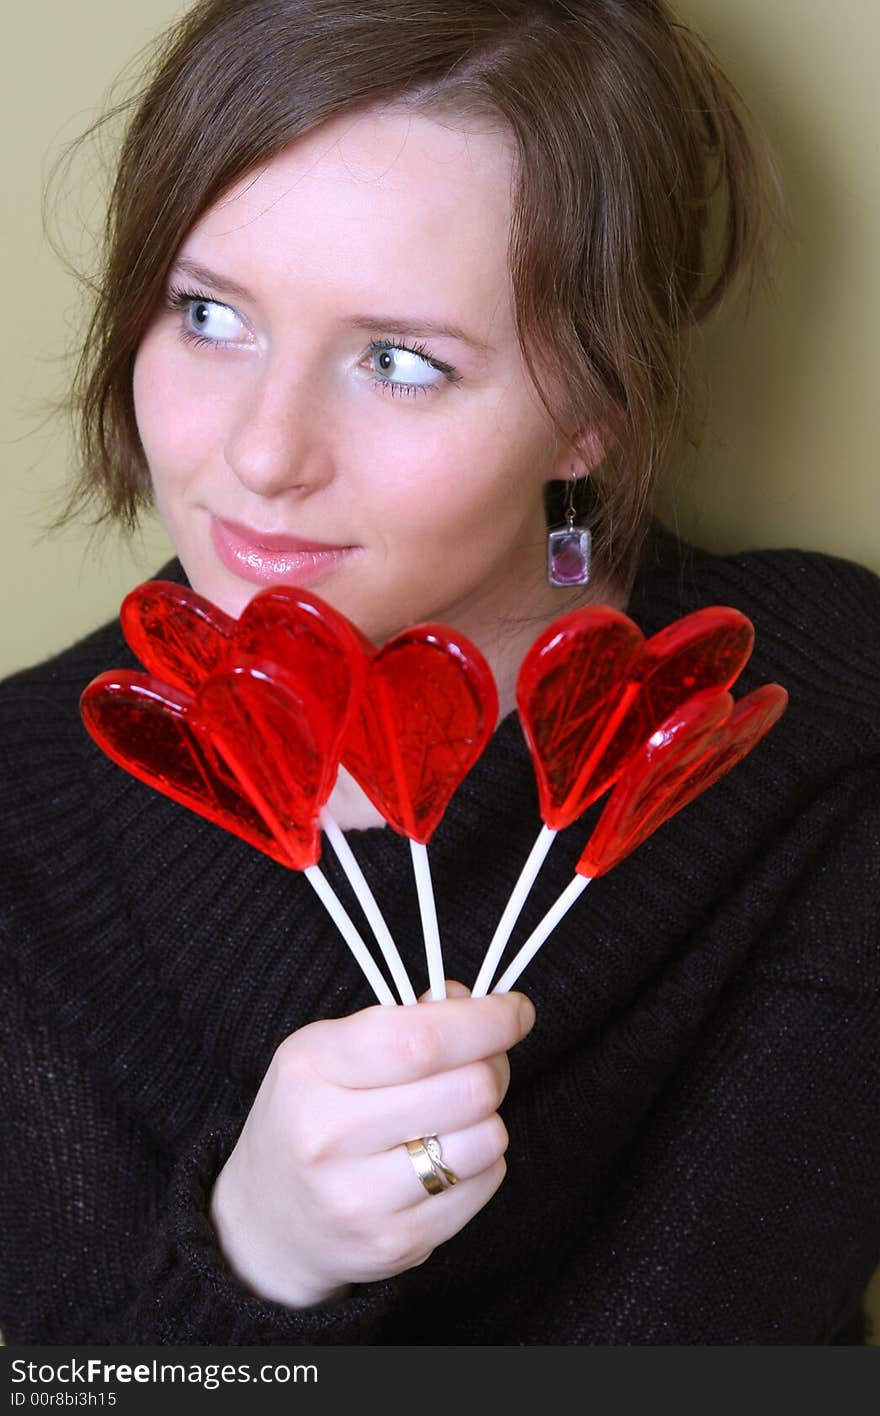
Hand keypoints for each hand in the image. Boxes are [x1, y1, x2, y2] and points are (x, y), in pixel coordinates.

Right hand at [209, 982, 535, 1307]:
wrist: (267, 1222)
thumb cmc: (309, 1115)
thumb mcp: (329, 1050)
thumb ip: (402, 1019)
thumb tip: (475, 1001)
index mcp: (311, 1069)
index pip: (420, 1039)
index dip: (485, 1021)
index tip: (516, 1010)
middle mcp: (328, 1136)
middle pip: (467, 1088)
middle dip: (495, 1064)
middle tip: (487, 1060)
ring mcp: (360, 1199)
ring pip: (485, 1139)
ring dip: (488, 1118)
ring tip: (457, 1114)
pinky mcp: (394, 1244)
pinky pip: (483, 1186)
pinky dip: (481, 1162)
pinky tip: (445, 1157)